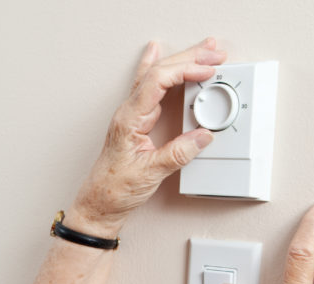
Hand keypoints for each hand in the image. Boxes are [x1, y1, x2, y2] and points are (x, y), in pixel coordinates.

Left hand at [67, 38, 225, 235]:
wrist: (99, 204)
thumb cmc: (114, 190)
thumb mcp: (150, 173)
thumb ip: (178, 153)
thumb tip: (204, 136)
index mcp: (129, 119)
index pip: (157, 81)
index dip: (184, 70)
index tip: (207, 70)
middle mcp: (128, 113)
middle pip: (158, 72)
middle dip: (189, 58)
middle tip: (214, 53)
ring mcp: (131, 116)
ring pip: (155, 76)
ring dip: (180, 61)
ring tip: (202, 49)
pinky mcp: (135, 122)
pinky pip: (149, 87)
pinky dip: (159, 69)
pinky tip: (156, 53)